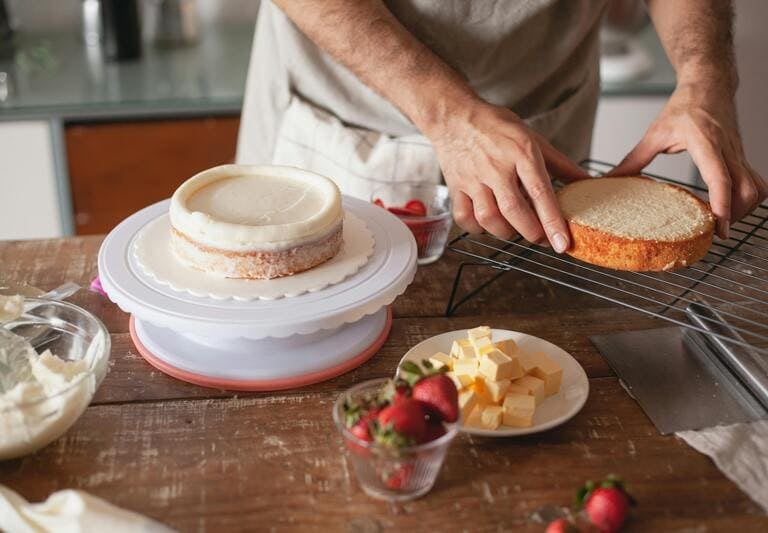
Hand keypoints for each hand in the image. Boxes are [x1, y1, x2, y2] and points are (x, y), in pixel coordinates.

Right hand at [428, 100, 589, 251]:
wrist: (454, 116)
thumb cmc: (495, 126)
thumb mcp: (532, 138)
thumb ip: (560, 164)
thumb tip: (586, 182)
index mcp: (521, 152)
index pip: (540, 191)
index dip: (552, 221)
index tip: (562, 244)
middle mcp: (497, 167)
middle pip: (514, 210)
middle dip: (531, 232)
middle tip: (541, 238)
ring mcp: (474, 178)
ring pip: (488, 218)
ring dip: (505, 231)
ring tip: (515, 229)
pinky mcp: (456, 187)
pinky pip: (464, 217)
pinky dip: (477, 228)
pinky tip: (488, 223)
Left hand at [611, 84, 767, 238]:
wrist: (709, 83)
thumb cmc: (685, 105)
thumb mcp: (655, 133)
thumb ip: (634, 159)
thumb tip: (611, 178)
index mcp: (705, 144)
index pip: (720, 179)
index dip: (721, 206)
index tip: (719, 228)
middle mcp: (727, 150)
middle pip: (746, 190)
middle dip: (735, 215)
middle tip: (716, 230)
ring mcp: (739, 153)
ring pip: (757, 187)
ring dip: (744, 208)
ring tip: (722, 220)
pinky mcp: (742, 156)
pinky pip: (755, 181)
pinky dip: (747, 198)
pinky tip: (729, 205)